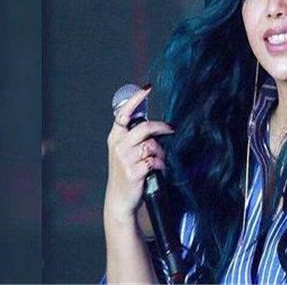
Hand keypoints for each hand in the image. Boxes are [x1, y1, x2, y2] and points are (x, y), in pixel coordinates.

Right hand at [104, 86, 173, 225]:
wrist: (120, 199)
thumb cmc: (127, 172)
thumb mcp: (125, 152)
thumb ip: (136, 137)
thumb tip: (157, 125)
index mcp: (115, 137)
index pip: (123, 114)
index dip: (136, 99)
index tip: (147, 88)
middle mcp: (118, 146)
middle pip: (145, 128)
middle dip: (161, 127)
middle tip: (171, 129)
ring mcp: (125, 159)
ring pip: (152, 146)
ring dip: (160, 153)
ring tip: (158, 161)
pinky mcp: (134, 172)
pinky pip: (155, 161)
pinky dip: (160, 165)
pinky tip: (157, 170)